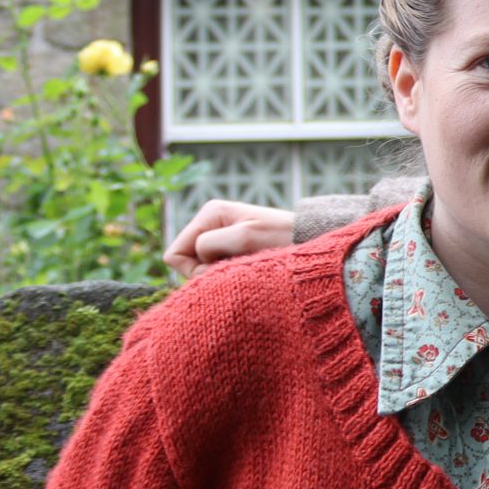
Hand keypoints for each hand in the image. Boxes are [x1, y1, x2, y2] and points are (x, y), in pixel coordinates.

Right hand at [164, 199, 293, 274]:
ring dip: (221, 274)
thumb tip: (196, 256)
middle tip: (240, 268)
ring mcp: (222, 237)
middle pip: (186, 263)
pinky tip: (250, 270)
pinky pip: (216, 270)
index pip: (175, 253)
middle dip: (208, 273)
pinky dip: (230, 274)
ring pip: (201, 269)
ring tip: (248, 268)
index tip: (225, 268)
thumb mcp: (244, 238)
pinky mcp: (233, 249)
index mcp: (210, 213)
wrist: (313, 246)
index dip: (194, 269)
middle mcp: (212, 223)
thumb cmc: (283, 239)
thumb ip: (210, 243)